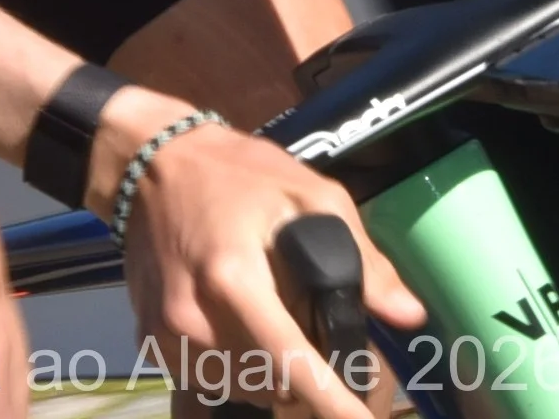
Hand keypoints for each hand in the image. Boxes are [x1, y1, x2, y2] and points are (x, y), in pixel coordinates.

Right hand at [112, 104, 424, 418]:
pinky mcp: (152, 342)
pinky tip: (249, 328)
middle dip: (310, 381)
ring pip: (244, 387)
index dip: (332, 403)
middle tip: (329, 345)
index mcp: (234, 279)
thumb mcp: (309, 193)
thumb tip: (409, 316)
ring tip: (285, 328)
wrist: (148, 164)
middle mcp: (195, 319)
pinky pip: (212, 377)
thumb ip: (362, 257)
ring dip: (275, 376)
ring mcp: (167, 336)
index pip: (292, 362)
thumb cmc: (234, 172)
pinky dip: (241, 366)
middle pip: (272, 385)